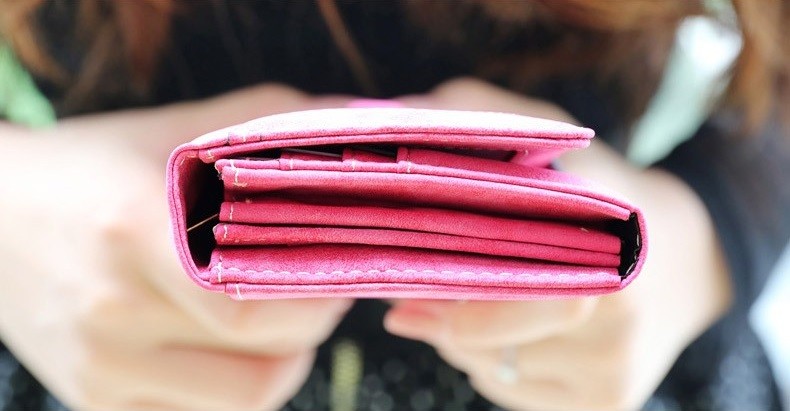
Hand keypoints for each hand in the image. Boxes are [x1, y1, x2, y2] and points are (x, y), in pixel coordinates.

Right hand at [0, 85, 354, 410]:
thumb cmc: (97, 166)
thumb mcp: (177, 129)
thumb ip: (267, 123)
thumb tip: (360, 122)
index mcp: (136, 233)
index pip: (253, 307)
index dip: (317, 300)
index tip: (343, 273)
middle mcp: (114, 312)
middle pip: (260, 366)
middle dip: (311, 334)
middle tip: (321, 294)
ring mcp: (101, 368)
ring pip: (240, 403)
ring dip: (281, 367)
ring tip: (282, 324)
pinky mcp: (95, 399)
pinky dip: (235, 390)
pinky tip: (235, 349)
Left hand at [386, 78, 732, 409]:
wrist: (683, 258)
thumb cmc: (603, 190)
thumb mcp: (552, 135)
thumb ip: (479, 118)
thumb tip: (396, 120)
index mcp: (608, 248)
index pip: (512, 287)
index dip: (450, 293)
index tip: (403, 289)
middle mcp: (617, 321)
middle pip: (489, 341)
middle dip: (444, 321)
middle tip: (409, 305)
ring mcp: (614, 371)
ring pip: (493, 370)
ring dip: (464, 342)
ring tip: (471, 304)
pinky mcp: (606, 404)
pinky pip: (512, 394)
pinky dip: (493, 367)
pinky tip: (504, 335)